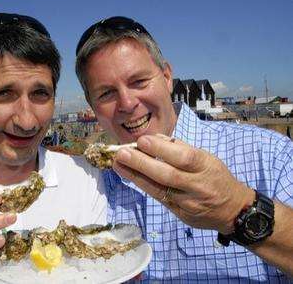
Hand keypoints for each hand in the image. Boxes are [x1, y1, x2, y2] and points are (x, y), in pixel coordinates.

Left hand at [113, 134, 254, 233]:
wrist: (234, 210)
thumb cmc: (216, 177)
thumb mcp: (206, 157)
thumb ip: (180, 148)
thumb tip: (153, 138)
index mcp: (206, 166)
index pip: (184, 157)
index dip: (162, 149)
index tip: (142, 141)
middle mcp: (198, 185)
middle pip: (168, 175)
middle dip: (142, 163)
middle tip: (122, 153)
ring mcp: (189, 203)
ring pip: (160, 189)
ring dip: (136, 175)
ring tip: (118, 164)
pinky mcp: (181, 214)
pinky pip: (159, 198)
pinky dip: (143, 186)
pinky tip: (129, 175)